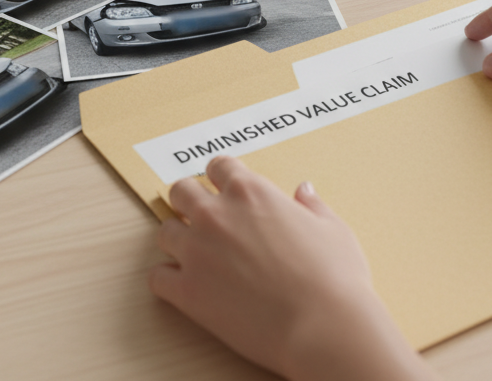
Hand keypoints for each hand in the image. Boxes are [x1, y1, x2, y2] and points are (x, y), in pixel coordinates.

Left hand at [150, 157, 436, 380]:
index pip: (218, 165)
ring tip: (193, 250)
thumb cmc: (334, 276)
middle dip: (189, 198)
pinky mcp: (187, 292)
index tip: (224, 186)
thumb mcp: (331, 228)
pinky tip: (183, 284)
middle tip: (201, 214)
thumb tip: (303, 191)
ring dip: (177, 237)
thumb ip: (311, 205)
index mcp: (250, 191)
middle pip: (181, 190)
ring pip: (164, 231)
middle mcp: (217, 214)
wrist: (322, 326)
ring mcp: (197, 251)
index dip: (221, 176)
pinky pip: (157, 277)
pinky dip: (166, 279)